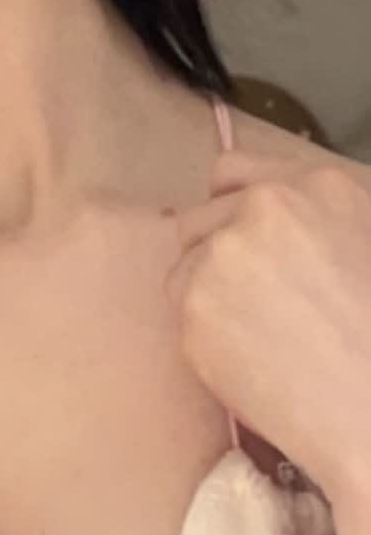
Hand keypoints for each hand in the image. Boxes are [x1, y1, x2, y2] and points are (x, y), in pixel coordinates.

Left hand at [164, 144, 370, 505]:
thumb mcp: (365, 242)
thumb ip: (315, 218)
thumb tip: (271, 226)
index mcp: (319, 185)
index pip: (234, 170)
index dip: (229, 209)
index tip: (235, 239)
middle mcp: (267, 206)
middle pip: (201, 218)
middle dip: (216, 257)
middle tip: (252, 306)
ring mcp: (226, 250)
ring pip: (186, 265)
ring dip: (208, 297)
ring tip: (261, 342)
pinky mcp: (195, 302)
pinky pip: (182, 311)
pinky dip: (205, 338)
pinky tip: (250, 364)